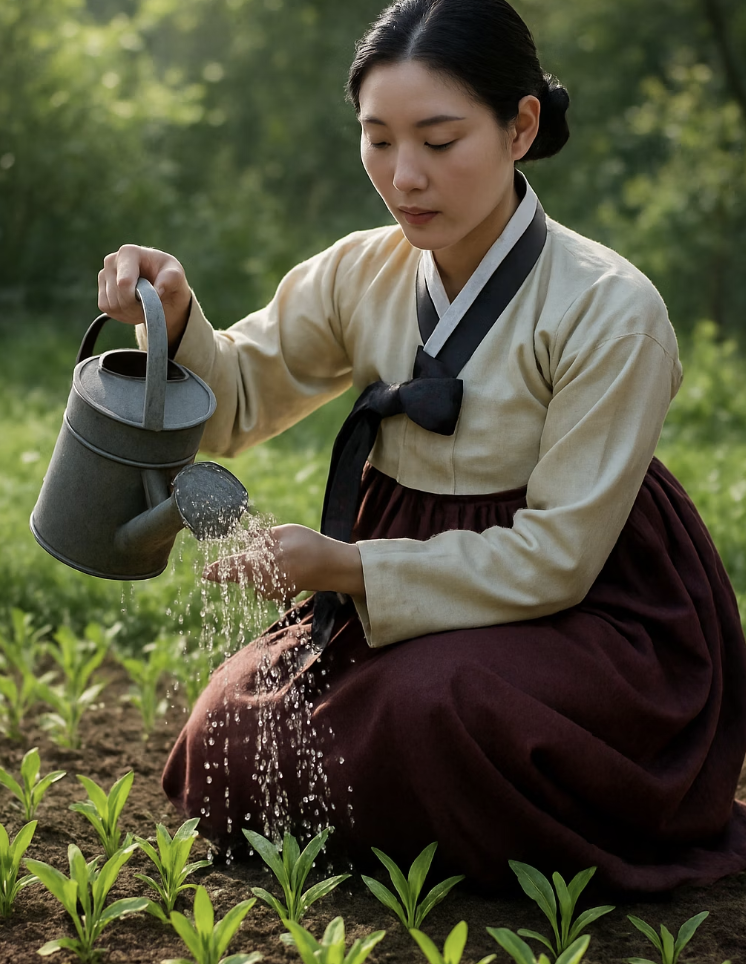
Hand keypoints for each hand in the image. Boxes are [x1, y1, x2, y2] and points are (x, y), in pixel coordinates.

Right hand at [97, 244, 191, 348]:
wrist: (163, 286)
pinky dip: (122, 315)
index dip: (138, 299)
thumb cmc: (169, 277)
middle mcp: (112, 261)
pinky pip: (107, 309)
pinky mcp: (101, 290)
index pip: (124, 283)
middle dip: (136, 308)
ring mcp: (104, 275)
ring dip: (131, 313)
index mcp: (129, 253)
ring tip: (144, 306)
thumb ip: (170, 279)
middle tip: (151, 306)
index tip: (154, 298)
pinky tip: (134, 308)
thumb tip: (157, 291)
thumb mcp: (176, 275)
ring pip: (112, 305)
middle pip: (118, 297)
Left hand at [203, 524, 364, 601]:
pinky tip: (286, 566)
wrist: (332, 566)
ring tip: (280, 556)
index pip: (233, 567)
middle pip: (242, 574)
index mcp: (260, 563)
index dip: (216, 570)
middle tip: (265, 551)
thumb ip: (261, 538)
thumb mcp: (283, 533)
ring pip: (254, 579)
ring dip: (258, 568)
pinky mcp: (280, 593)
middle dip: (242, 565)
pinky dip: (269, 574)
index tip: (204, 573)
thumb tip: (244, 536)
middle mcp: (262, 580)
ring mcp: (271, 590)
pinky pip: (266, 583)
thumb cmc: (308, 545)